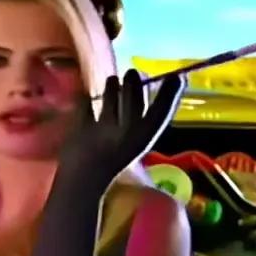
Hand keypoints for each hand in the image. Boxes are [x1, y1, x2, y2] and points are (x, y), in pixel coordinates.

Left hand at [59, 69, 186, 179]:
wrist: (83, 181)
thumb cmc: (112, 157)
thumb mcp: (136, 140)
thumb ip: (146, 118)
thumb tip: (151, 83)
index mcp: (143, 139)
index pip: (162, 111)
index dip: (170, 93)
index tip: (176, 77)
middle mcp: (126, 133)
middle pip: (133, 95)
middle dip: (133, 79)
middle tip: (131, 74)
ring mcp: (102, 130)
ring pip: (110, 94)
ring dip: (111, 85)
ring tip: (112, 82)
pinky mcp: (80, 127)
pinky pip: (84, 102)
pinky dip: (85, 98)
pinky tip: (88, 99)